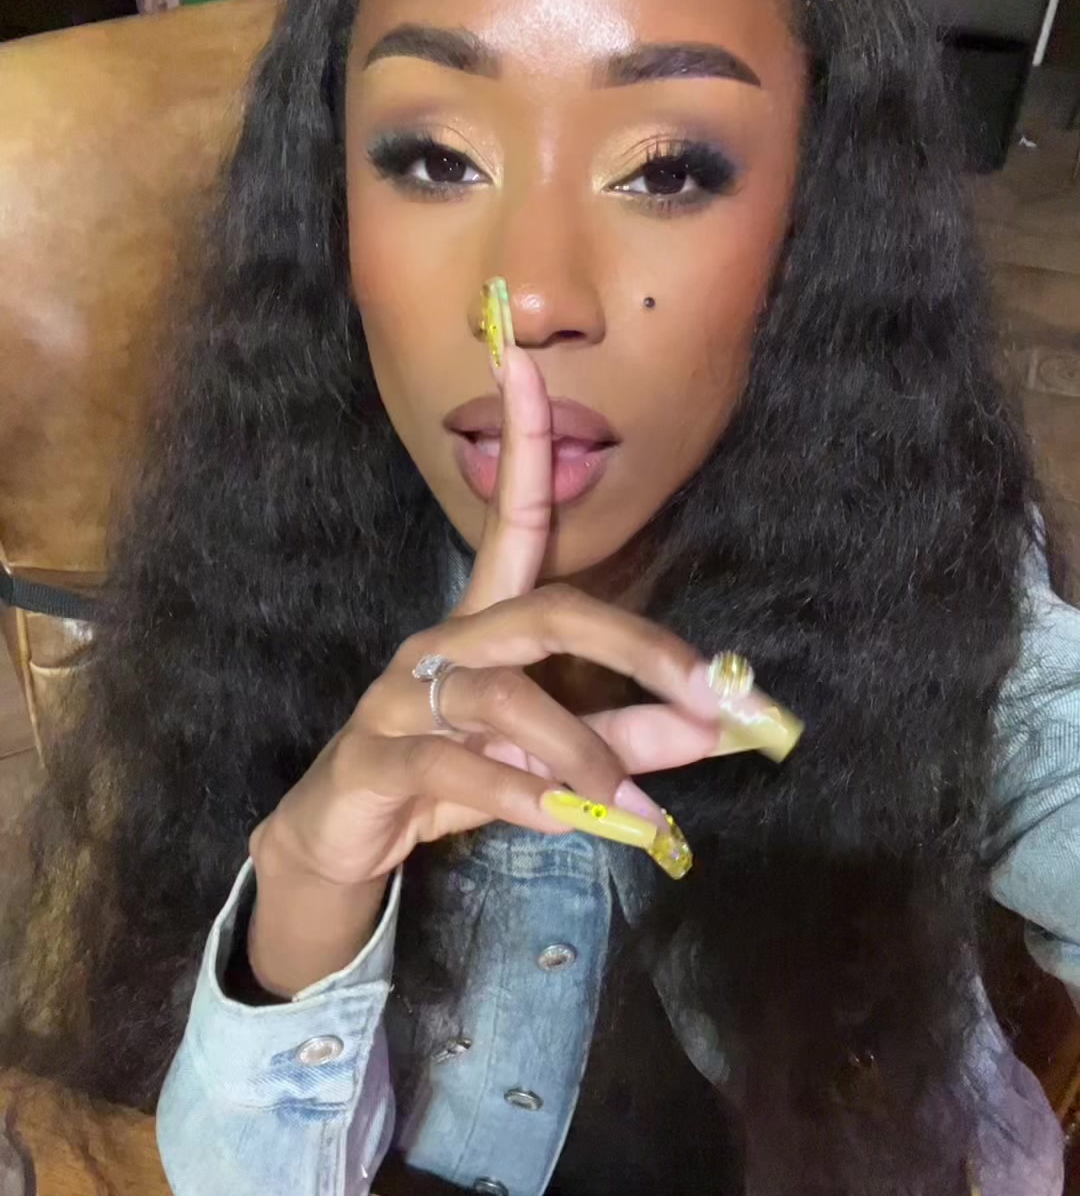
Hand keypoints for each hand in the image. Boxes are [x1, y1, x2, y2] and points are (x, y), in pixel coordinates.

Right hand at [248, 346, 786, 993]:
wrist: (345, 837)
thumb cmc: (454, 774)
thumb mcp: (549, 755)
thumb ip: (629, 736)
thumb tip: (721, 723)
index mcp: (485, 622)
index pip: (511, 518)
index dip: (520, 441)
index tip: (524, 358)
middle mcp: (443, 640)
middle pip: (542, 610)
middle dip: (633, 648)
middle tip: (709, 698)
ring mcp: (402, 695)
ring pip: (501, 698)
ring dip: (579, 752)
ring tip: (629, 808)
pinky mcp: (376, 757)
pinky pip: (453, 766)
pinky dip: (518, 793)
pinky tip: (563, 819)